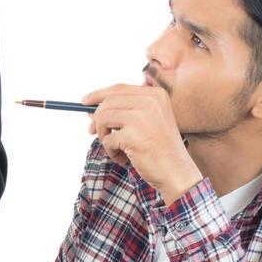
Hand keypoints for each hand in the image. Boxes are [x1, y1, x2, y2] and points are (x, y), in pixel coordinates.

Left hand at [82, 83, 203, 204]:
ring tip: (115, 147)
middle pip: (107, 102)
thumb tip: (90, 109)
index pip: (118, 89)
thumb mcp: (148, 122)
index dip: (98, 94)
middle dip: (96, 118)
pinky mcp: (132, 136)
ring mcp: (141, 118)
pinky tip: (124, 158)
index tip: (84, 100)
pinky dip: (111, 151)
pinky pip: (107, 139)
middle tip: (92, 132)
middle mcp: (149, 102)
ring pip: (103, 118)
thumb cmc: (160, 149)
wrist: (177, 172)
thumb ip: (123, 111)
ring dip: (103, 135)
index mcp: (155, 95)